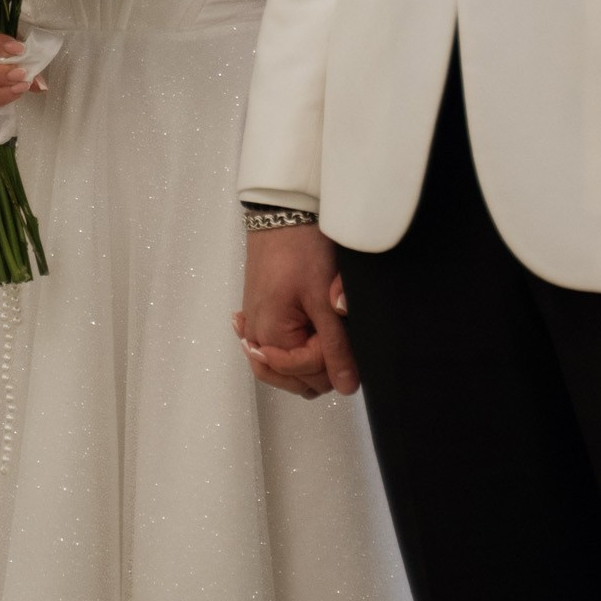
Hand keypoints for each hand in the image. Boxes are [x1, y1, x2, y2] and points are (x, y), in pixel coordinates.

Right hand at [237, 223, 359, 399]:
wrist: (281, 212)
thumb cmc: (300, 250)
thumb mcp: (323, 299)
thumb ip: (335, 346)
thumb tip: (346, 387)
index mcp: (269, 337)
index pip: (308, 375)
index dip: (332, 359)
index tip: (342, 331)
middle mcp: (256, 337)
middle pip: (295, 378)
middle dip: (321, 362)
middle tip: (336, 331)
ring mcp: (254, 325)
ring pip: (286, 366)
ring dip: (308, 357)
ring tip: (325, 332)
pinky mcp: (258, 312)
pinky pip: (275, 346)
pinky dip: (292, 346)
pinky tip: (305, 332)